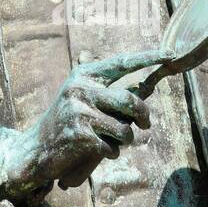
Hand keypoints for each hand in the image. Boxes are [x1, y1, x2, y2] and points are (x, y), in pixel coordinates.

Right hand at [0, 49, 165, 198]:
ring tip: (114, 140)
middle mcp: (81, 89)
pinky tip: (98, 151)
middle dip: (144, 115)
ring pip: (124, 129)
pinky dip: (111, 153)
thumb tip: (147, 88)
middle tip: (146, 124)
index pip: (122, 63)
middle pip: (130, 100)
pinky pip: (112, 147)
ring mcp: (79, 113)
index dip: (148, 58)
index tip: (171, 54)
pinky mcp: (79, 136)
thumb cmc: (67, 122)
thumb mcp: (82, 97)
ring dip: (125, 139)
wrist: (36, 148)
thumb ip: (108, 91)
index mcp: (84, 74)